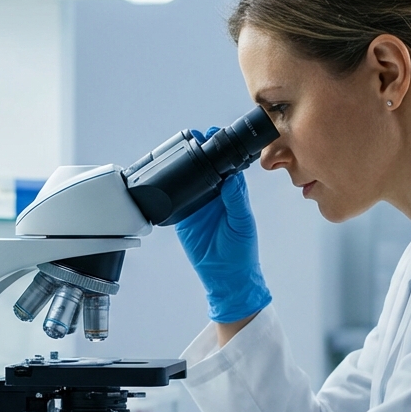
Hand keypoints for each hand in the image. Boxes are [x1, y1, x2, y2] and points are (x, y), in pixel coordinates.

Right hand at [175, 134, 271, 322]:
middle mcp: (215, 196)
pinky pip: (176, 198)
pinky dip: (172, 187)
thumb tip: (232, 178)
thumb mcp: (242, 223)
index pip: (226, 165)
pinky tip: (168, 175)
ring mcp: (198, 205)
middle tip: (193, 136)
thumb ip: (237, 200)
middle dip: (199, 151)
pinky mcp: (184, 216)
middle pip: (206, 166)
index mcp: (232, 194)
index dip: (220, 149)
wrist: (225, 276)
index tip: (214, 135)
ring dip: (185, 164)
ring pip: (190, 178)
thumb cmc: (241, 251)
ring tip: (179, 148)